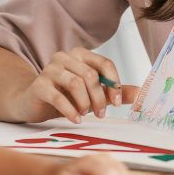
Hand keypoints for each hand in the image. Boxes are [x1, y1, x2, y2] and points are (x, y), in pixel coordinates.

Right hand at [14, 47, 138, 122]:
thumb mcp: (93, 94)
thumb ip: (114, 92)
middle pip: (90, 75)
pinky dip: (70, 110)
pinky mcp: (39, 85)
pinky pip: (58, 96)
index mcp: (80, 55)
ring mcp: (49, 70)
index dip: (114, 83)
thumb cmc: (66, 96)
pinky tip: (76, 119)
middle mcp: (64, 58)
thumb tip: (140, 93)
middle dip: (100, 98)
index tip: (118, 102)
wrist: (34, 103)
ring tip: (86, 114)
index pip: (104, 63)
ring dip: (85, 103)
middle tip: (101, 114)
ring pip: (75, 83)